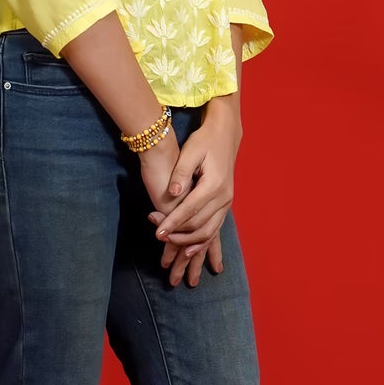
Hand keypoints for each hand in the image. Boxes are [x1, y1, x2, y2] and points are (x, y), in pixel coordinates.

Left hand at [147, 113, 236, 283]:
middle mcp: (224, 197)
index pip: (189, 210)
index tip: (156, 232)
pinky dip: (202, 241)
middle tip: (158, 237)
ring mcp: (227, 202)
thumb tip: (173, 193)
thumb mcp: (191, 151)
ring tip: (171, 247)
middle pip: (199, 225)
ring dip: (190, 242)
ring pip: (209, 231)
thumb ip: (182, 173)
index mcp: (214, 184)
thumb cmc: (204, 140)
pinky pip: (215, 228)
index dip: (172, 223)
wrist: (225, 134)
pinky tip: (190, 250)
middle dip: (178, 235)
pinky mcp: (225, 204)